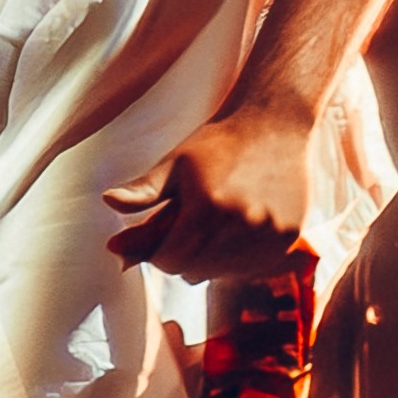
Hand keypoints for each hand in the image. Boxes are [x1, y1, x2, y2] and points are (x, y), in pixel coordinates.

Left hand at [120, 101, 329, 274]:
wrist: (275, 124)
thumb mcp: (175, 163)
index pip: (168, 261)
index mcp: (206, 207)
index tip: (162, 236)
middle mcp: (240, 225)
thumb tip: (108, 202)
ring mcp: (268, 235)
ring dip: (212, 260)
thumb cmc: (218, 142)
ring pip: (223, 274)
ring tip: (216, 226)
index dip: (159, 253)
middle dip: (183, 256)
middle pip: (194, 272)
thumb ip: (143, 191)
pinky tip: (240, 230)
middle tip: (189, 227)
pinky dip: (240, 260)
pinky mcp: (289, 238)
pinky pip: (253, 270)